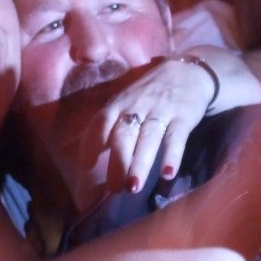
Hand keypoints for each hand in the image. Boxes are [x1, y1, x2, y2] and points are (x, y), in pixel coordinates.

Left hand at [77, 57, 216, 193]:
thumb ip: (104, 126)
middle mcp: (137, 106)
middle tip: (113, 189)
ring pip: (148, 138)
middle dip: (117, 161)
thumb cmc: (149, 92)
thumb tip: (72, 150)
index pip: (101, 122)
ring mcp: (161, 111)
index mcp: (119, 103)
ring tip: (133, 188)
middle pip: (124, 134)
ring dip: (140, 163)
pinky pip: (176, 138)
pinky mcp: (183, 116)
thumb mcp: (124, 102)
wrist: (188, 71)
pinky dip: (172, 156)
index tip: (85, 167)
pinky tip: (167, 174)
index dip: (92, 143)